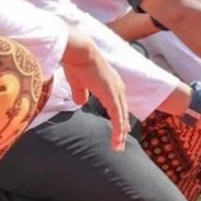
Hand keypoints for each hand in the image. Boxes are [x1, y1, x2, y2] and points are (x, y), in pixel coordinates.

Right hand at [62, 26, 127, 150]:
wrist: (79, 52)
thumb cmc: (77, 64)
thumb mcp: (79, 83)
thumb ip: (81, 93)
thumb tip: (80, 102)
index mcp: (111, 85)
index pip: (118, 106)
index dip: (118, 120)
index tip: (119, 132)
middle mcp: (117, 88)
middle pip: (122, 113)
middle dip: (121, 130)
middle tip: (119, 145)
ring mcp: (116, 91)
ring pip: (121, 117)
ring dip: (120, 133)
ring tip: (118, 147)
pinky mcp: (112, 95)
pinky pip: (117, 116)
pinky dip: (118, 129)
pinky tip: (117, 139)